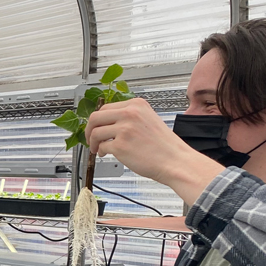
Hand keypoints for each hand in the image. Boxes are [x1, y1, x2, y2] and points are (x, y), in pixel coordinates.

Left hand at [86, 97, 223, 204]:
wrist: (175, 161)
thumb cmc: (164, 145)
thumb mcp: (148, 120)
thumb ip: (130, 117)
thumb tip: (107, 123)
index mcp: (136, 105)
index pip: (106, 107)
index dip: (98, 120)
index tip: (96, 127)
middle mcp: (130, 113)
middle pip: (96, 117)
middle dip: (89, 130)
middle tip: (91, 139)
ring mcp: (125, 129)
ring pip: (96, 133)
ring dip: (93, 142)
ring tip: (98, 149)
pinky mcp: (121, 145)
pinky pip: (102, 147)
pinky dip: (101, 152)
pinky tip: (106, 155)